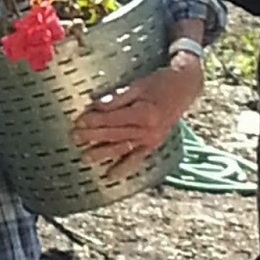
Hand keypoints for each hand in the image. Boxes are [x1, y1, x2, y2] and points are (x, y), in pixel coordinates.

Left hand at [71, 56, 203, 176]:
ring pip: (122, 148)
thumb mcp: (138, 85)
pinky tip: (110, 176)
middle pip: (115, 134)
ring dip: (103, 153)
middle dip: (93, 137)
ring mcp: (151, 139)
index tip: (78, 121)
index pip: (113, 119)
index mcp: (144, 113)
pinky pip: (136, 158)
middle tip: (74, 137)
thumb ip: (117, 97)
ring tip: (85, 157)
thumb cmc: (160, 82)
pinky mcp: (153, 144)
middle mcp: (148, 129)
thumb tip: (96, 105)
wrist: (185, 87)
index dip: (94, 120)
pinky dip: (124, 168)